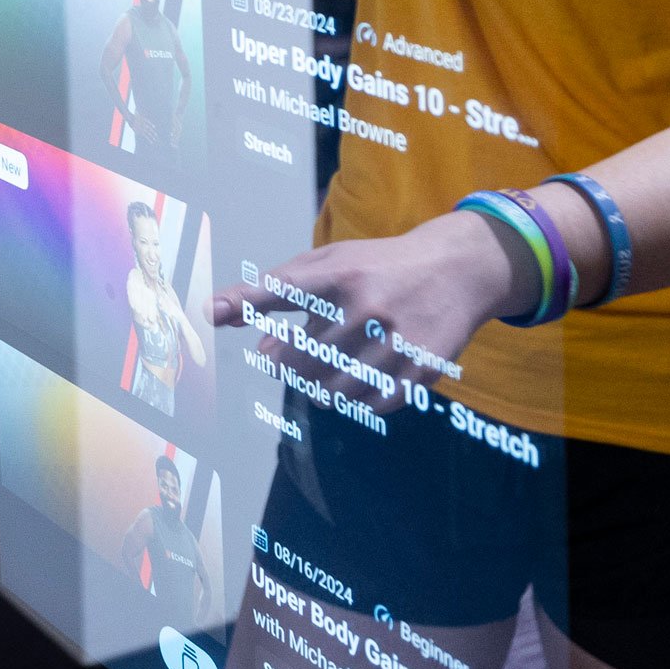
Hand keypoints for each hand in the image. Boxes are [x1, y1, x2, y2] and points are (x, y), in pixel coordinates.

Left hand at [216, 213, 522, 402]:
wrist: (459, 270)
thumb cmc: (380, 267)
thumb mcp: (335, 265)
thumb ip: (292, 301)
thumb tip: (263, 353)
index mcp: (342, 273)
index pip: (284, 288)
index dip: (245, 300)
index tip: (211, 311)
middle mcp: (368, 306)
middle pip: (303, 357)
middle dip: (285, 365)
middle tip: (282, 362)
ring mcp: (397, 341)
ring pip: (334, 390)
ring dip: (318, 389)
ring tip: (321, 372)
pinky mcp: (421, 369)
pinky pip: (372, 404)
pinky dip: (358, 399)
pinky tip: (360, 379)